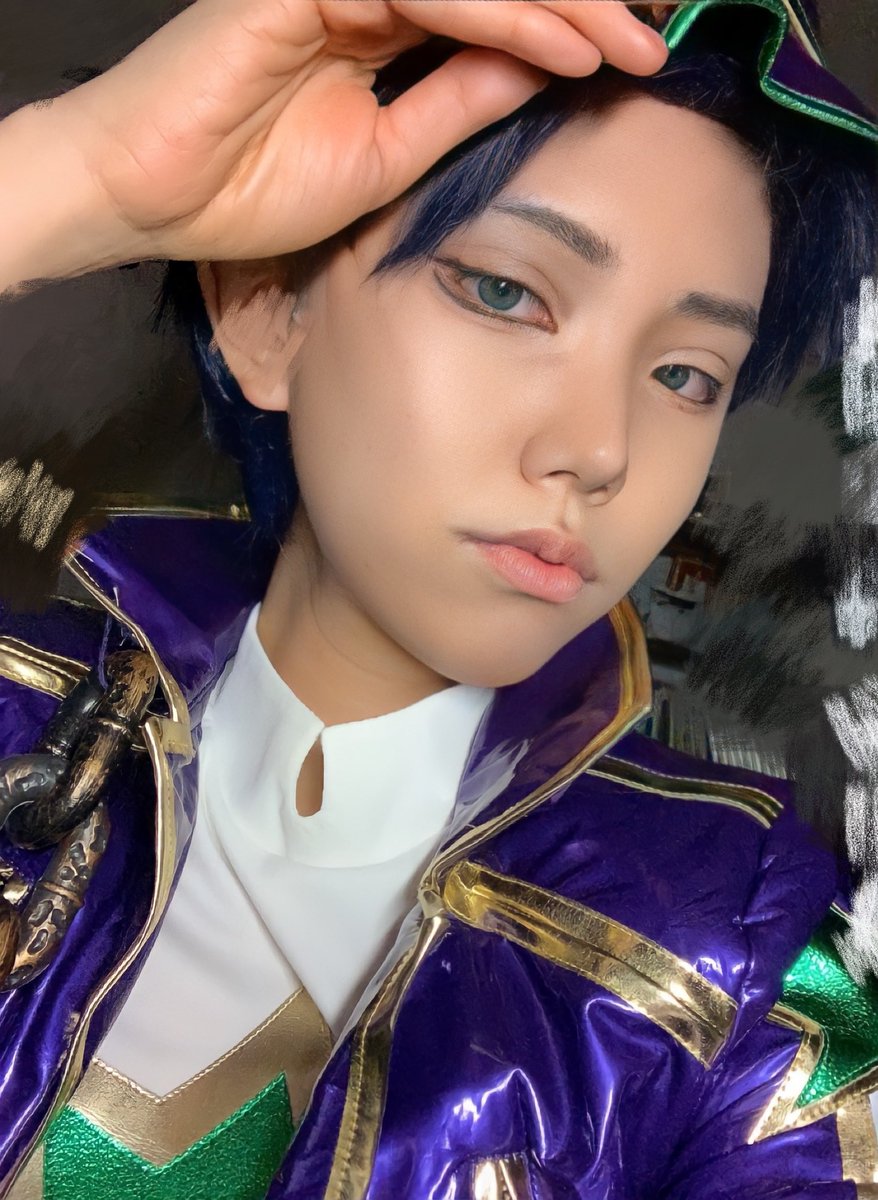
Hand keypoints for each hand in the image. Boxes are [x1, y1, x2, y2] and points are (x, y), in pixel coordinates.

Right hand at [53, 0, 666, 260]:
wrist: (147, 198)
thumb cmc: (244, 186)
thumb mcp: (383, 158)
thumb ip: (456, 106)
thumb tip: (536, 74)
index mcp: (376, 24)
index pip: (489, 9)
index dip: (564, 25)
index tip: (636, 61)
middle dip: (580, 2)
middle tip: (654, 38)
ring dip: (556, 1)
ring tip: (626, 40)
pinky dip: (494, 13)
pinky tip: (557, 41)